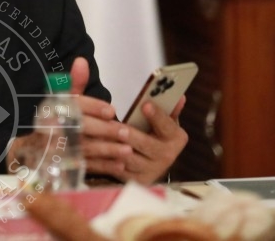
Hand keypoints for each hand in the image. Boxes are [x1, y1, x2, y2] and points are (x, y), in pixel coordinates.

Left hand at [70, 57, 187, 183]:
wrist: (151, 160)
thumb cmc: (154, 132)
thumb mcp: (162, 120)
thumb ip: (167, 107)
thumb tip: (179, 96)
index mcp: (176, 138)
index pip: (167, 125)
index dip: (156, 116)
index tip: (145, 105)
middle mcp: (167, 156)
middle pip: (147, 144)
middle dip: (132, 135)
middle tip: (118, 126)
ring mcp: (151, 170)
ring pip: (130, 159)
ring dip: (114, 147)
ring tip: (101, 136)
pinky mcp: (135, 180)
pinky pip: (118, 169)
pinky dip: (106, 160)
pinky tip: (95, 149)